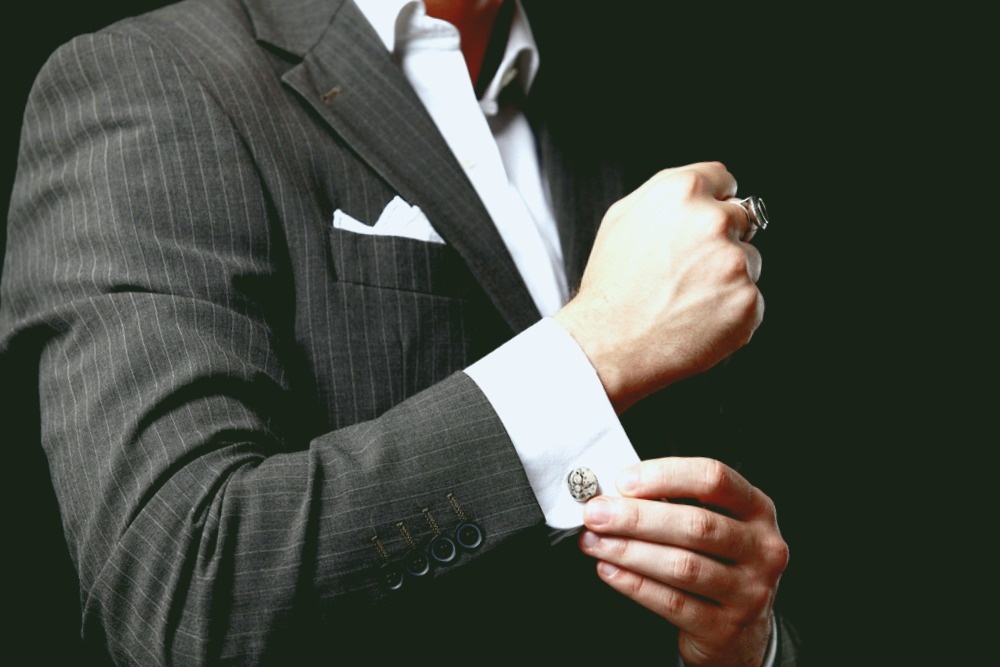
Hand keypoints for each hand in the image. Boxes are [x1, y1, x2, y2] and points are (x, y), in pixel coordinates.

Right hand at [553, 161, 762, 412]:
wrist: (608, 343)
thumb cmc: (610, 287)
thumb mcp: (622, 219)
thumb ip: (665, 198)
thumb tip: (698, 195)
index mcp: (682, 191)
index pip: (723, 179)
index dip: (716, 200)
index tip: (710, 218)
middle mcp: (713, 220)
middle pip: (741, 219)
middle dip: (722, 240)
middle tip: (688, 269)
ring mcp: (735, 262)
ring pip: (748, 261)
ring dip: (728, 277)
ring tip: (686, 298)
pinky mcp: (748, 301)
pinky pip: (750, 300)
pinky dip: (729, 311)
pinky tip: (696, 318)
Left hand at [578, 457, 788, 666]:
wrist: (740, 629)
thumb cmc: (715, 561)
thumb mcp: (711, 523)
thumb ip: (672, 503)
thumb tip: (613, 493)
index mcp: (757, 509)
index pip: (715, 479)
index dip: (666, 475)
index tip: (623, 481)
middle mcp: (762, 549)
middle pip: (696, 525)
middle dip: (637, 517)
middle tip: (596, 513)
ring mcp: (749, 591)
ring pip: (682, 566)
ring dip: (628, 550)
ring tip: (592, 541)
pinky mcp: (726, 628)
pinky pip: (673, 603)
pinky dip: (634, 584)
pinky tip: (608, 569)